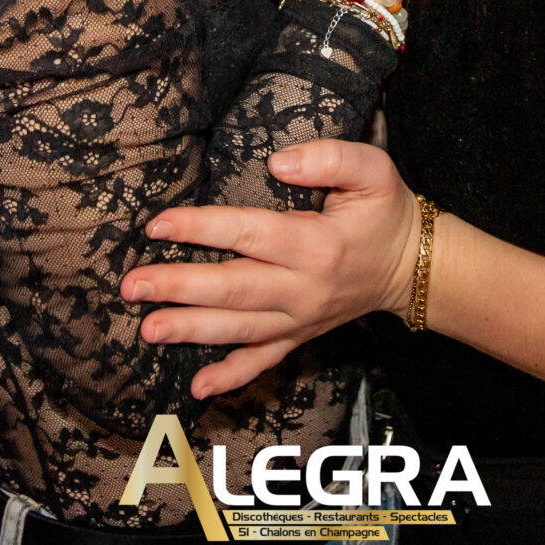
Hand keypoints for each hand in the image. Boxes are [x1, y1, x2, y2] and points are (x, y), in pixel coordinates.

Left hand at [127, 139, 423, 398]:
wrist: (413, 267)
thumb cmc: (386, 212)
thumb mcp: (373, 170)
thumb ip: (329, 158)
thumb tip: (278, 162)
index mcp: (316, 245)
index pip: (249, 234)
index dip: (201, 229)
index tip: (159, 225)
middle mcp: (303, 288)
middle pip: (233, 289)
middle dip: (179, 288)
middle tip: (132, 286)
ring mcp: (299, 318)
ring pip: (238, 330)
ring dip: (190, 331)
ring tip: (147, 328)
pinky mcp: (299, 335)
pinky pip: (263, 361)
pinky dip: (232, 376)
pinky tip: (198, 386)